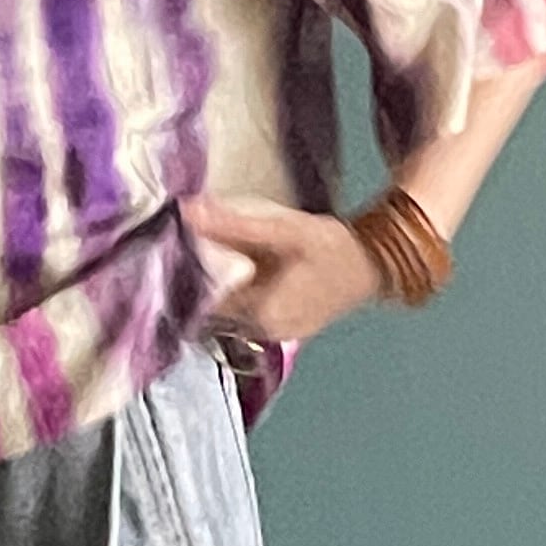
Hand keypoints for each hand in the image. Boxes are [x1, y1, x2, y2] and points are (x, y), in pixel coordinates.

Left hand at [181, 194, 383, 352]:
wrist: (377, 264)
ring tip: (200, 262)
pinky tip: (232, 276)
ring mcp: (274, 335)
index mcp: (259, 311)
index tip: (168, 251)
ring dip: (215, 293)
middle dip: (195, 285)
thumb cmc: (332, 246)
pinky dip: (234, 299)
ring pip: (227, 317)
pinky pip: (245, 319)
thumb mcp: (283, 228)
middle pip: (212, 312)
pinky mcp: (284, 330)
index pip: (202, 300)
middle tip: (178, 253)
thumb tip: (186, 210)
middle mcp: (262, 332)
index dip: (183, 275)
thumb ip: (233, 224)